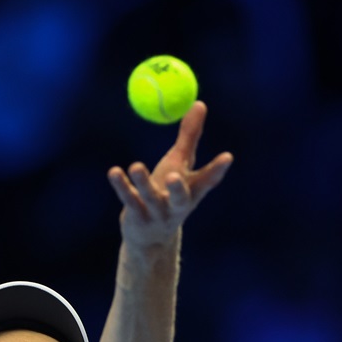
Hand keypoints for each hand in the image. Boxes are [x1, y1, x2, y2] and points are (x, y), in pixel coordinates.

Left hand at [107, 101, 233, 248]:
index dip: (217, 169)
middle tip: (175, 174)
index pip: (207, 181)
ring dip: (143, 183)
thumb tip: (200, 102)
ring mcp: (156, 213)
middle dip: (178, 188)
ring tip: (136, 166)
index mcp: (192, 192)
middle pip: (180, 197)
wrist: (151, 238)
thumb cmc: (168, 193)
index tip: (227, 157)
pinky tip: (114, 172)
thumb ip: (190, 137)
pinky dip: (121, 185)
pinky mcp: (137, 217)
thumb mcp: (180, 165)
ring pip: (150, 197)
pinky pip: (128, 199)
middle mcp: (177, 205)